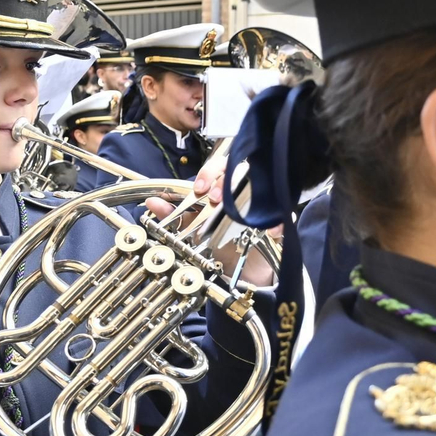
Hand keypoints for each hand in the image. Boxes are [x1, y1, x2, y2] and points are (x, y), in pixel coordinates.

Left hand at [145, 154, 279, 287]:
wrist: (241, 269)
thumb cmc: (219, 242)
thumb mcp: (193, 228)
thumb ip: (172, 215)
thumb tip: (152, 203)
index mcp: (224, 187)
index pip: (220, 165)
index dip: (209, 173)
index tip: (199, 189)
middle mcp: (245, 190)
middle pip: (241, 169)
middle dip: (225, 181)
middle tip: (215, 198)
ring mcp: (263, 204)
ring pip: (263, 186)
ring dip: (249, 195)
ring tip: (237, 209)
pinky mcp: (279, 222)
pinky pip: (282, 217)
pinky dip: (276, 223)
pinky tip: (269, 230)